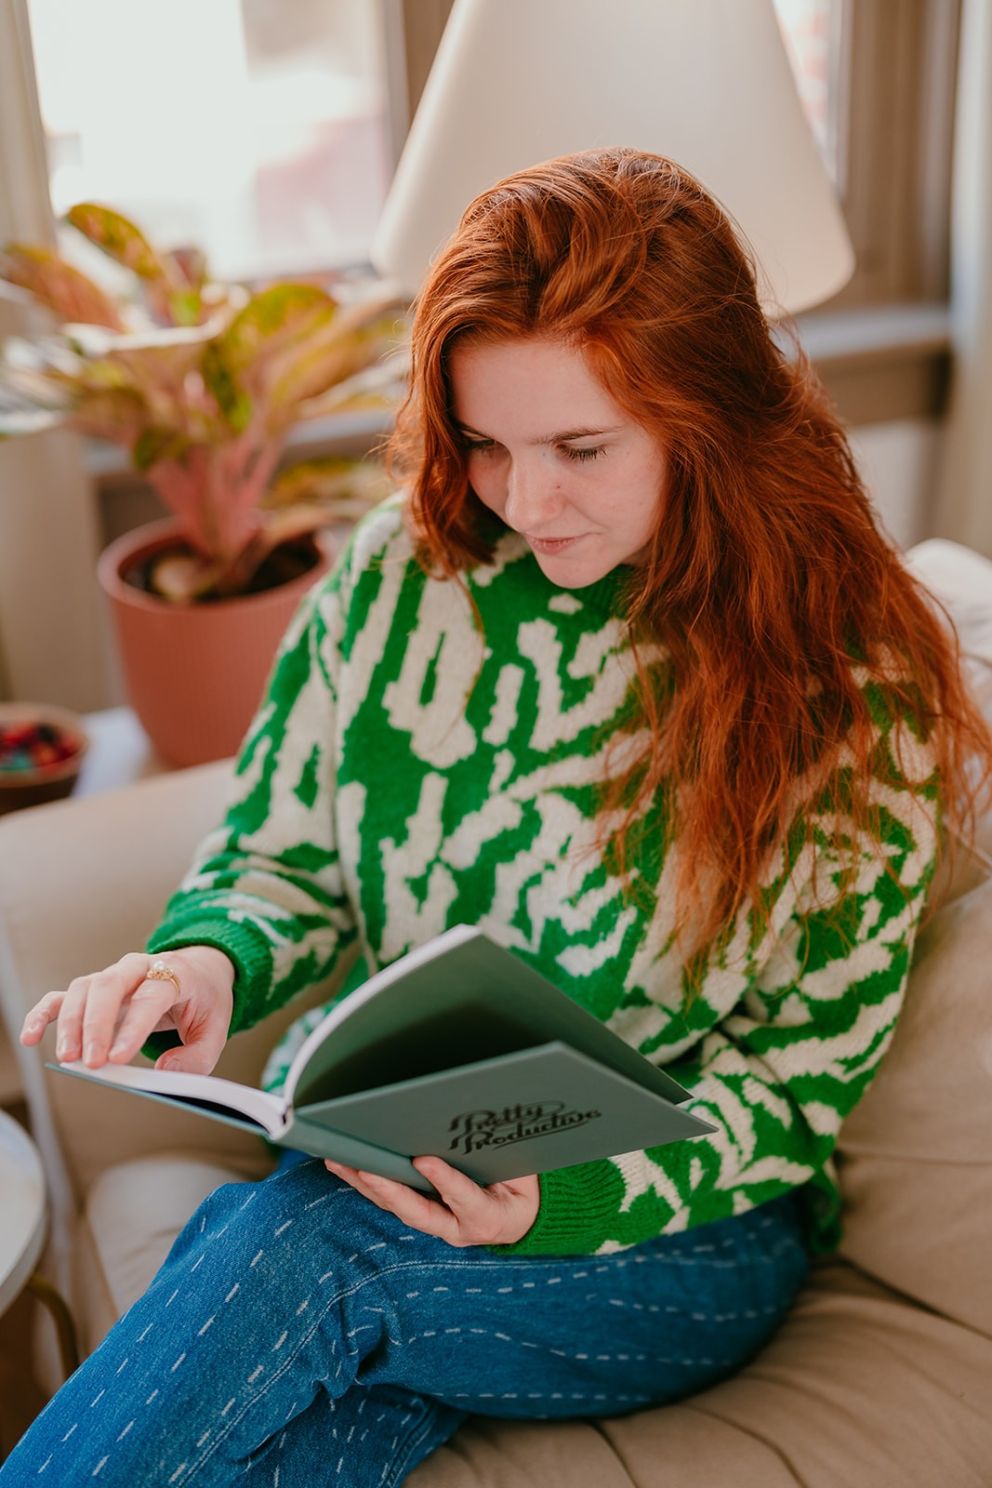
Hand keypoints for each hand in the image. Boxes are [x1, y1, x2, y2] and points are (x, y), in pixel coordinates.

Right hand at [19, 944, 235, 1075]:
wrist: (197, 970)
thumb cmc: (204, 998)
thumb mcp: (216, 1027)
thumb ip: (197, 1056)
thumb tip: (164, 1072)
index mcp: (174, 973)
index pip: (150, 995)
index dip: (133, 1027)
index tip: (118, 1058)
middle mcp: (138, 968)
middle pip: (110, 986)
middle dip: (97, 1025)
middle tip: (93, 1063)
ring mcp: (113, 976)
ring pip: (84, 990)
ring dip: (71, 1024)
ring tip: (70, 1059)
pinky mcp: (94, 990)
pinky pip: (62, 997)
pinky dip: (43, 1014)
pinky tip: (31, 1037)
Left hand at [324, 1155, 540, 1246]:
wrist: (520, 1217)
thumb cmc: (520, 1186)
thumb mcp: (521, 1171)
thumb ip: (500, 1155)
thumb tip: (476, 1121)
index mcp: (489, 1217)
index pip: (466, 1199)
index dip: (446, 1183)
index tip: (425, 1160)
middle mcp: (458, 1228)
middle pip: (418, 1211)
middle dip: (389, 1189)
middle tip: (365, 1166)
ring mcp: (437, 1225)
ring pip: (396, 1208)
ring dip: (366, 1185)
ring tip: (339, 1160)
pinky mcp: (422, 1216)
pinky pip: (391, 1203)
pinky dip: (367, 1184)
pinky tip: (346, 1165)